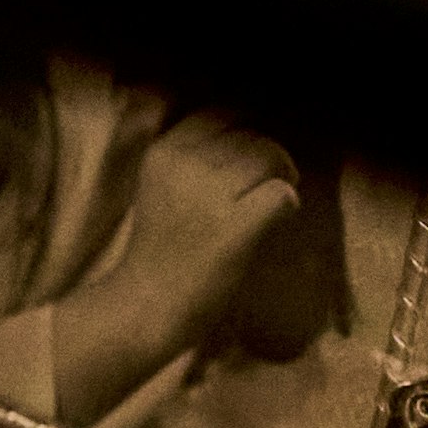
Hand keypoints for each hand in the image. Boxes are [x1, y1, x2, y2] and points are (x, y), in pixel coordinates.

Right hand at [52, 108, 300, 423]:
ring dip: (279, 182)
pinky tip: (270, 226)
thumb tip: (248, 135)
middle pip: (253, 137)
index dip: (240, 140)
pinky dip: (285, 209)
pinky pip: (283, 195)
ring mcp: (211, 195)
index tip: (238, 169)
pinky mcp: (235, 227)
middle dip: (264, 162)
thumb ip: (192, 156)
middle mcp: (187, 164)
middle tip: (255, 196)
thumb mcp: (160, 187)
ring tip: (262, 211)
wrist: (142, 311)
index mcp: (165, 152)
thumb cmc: (157, 254)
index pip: (223, 116)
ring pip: (272, 159)